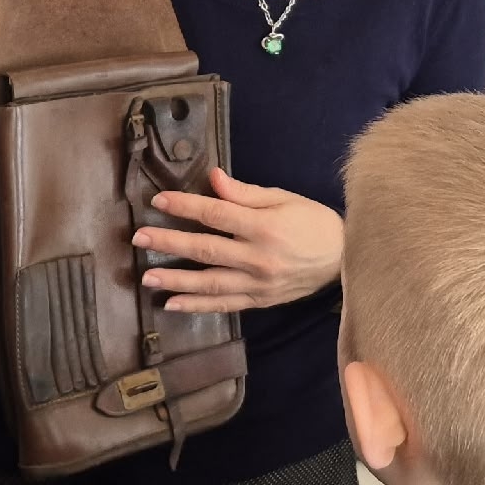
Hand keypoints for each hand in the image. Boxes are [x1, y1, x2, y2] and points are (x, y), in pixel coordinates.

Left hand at [136, 170, 342, 313]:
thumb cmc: (313, 222)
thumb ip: (245, 193)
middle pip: (205, 250)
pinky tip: (173, 303)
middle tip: (138, 239)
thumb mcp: (284, 199)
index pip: (215, 215)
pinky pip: (223, 305)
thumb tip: (212, 178)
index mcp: (264, 227)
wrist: (345, 259)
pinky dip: (197, 306)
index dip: (184, 207)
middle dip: (169, 243)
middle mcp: (258, 258)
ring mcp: (258, 283)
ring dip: (175, 280)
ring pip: (209, 283)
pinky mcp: (260, 301)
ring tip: (147, 277)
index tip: (158, 201)